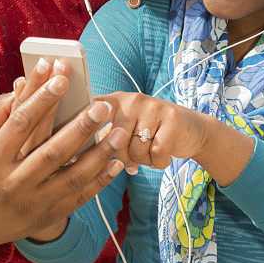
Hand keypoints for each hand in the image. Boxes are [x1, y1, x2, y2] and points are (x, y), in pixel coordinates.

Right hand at [0, 77, 129, 256]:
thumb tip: (25, 84)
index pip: (21, 124)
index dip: (42, 98)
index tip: (62, 77)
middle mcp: (11, 183)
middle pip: (53, 151)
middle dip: (81, 127)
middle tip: (103, 105)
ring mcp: (31, 203)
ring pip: (71, 177)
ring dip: (99, 154)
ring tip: (118, 131)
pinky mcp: (45, 217)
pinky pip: (78, 199)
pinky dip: (99, 182)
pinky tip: (116, 163)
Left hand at [90, 92, 209, 170]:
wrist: (192, 131)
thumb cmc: (151, 134)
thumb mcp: (128, 130)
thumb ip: (106, 136)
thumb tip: (81, 157)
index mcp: (116, 101)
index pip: (93, 110)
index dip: (83, 124)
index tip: (71, 138)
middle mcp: (133, 100)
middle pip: (115, 141)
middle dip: (124, 157)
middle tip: (136, 157)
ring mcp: (153, 107)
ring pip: (136, 150)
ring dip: (144, 161)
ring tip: (151, 152)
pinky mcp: (171, 119)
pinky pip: (156, 153)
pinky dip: (159, 162)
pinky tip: (164, 155)